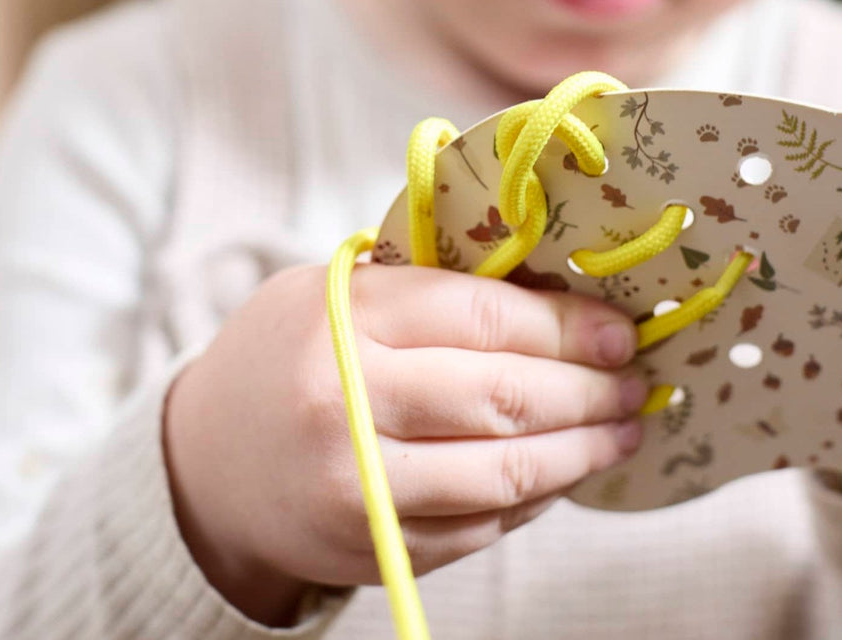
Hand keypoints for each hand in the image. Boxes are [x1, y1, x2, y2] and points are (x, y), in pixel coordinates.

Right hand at [163, 263, 645, 624]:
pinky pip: (481, 526)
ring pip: (505, 472)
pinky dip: (534, 498)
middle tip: (635, 381)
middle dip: (589, 390)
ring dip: (581, 451)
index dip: (567, 325)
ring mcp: (358, 489)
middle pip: (505, 398)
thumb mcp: (340, 293)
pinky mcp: (371, 550)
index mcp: (344, 321)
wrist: (206, 460)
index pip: (485, 318)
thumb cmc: (287, 353)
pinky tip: (562, 472)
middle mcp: (346, 405)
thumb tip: (556, 301)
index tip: (617, 330)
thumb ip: (431, 291)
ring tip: (622, 430)